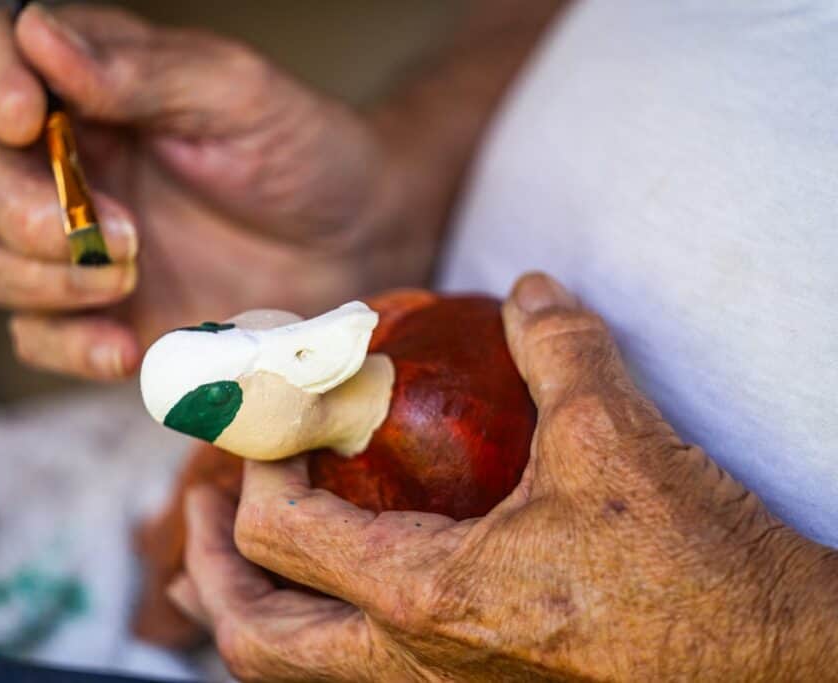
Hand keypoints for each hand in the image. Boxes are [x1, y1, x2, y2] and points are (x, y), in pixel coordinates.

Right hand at [0, 4, 422, 379]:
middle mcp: (62, 164)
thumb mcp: (238, 95)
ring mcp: (69, 247)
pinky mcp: (93, 317)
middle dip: (19, 209)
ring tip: (123, 277)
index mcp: (87, 90)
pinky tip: (125, 345)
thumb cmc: (301, 152)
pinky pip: (31, 337)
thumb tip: (36, 36)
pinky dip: (66, 344)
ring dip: (25, 278)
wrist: (352, 246)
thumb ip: (143, 72)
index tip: (25, 118)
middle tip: (119, 233)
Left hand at [170, 273, 836, 680]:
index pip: (284, 534)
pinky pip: (348, 681)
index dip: (259, 467)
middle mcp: (413, 668)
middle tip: (198, 508)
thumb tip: (531, 288)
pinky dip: (311, 638)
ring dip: (246, 617)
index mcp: (426, 599)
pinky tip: (331, 592)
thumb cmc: (697, 570)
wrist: (771, 668)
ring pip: (291, 680)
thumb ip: (560, 347)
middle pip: (253, 641)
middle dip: (207, 568)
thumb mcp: (619, 438)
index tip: (274, 421)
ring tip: (237, 560)